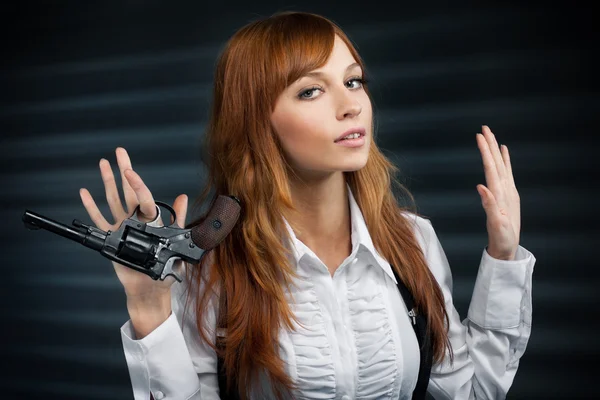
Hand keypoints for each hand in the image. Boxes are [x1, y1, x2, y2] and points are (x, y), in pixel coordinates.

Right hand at [79, 147, 188, 298]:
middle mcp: (136, 219)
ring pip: (112, 200)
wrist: (152, 288)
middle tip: (120, 152)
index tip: (129, 170)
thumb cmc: (167, 268)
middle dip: (123, 170)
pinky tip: (84, 192)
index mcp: (152, 219)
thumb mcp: (177, 243)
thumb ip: (178, 219)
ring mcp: (122, 227)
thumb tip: (183, 197)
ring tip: (103, 163)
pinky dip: (90, 207)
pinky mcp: (112, 239)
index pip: (142, 196)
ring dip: (107, 182)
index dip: (136, 182)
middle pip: (128, 190)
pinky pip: (99, 221)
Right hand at [475, 125, 519, 260]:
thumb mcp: (495, 224)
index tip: (480, 137)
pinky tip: (504, 151)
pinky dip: (505, 160)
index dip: (485, 152)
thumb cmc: (502, 238)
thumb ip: (489, 205)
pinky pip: (507, 172)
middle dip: (490, 145)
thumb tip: (481, 187)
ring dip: (496, 149)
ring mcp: (509, 191)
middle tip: (484, 128)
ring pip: (501, 165)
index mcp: (500, 195)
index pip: (491, 168)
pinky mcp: (509, 194)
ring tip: (491, 135)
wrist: (509, 247)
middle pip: (497, 162)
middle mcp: (506, 190)